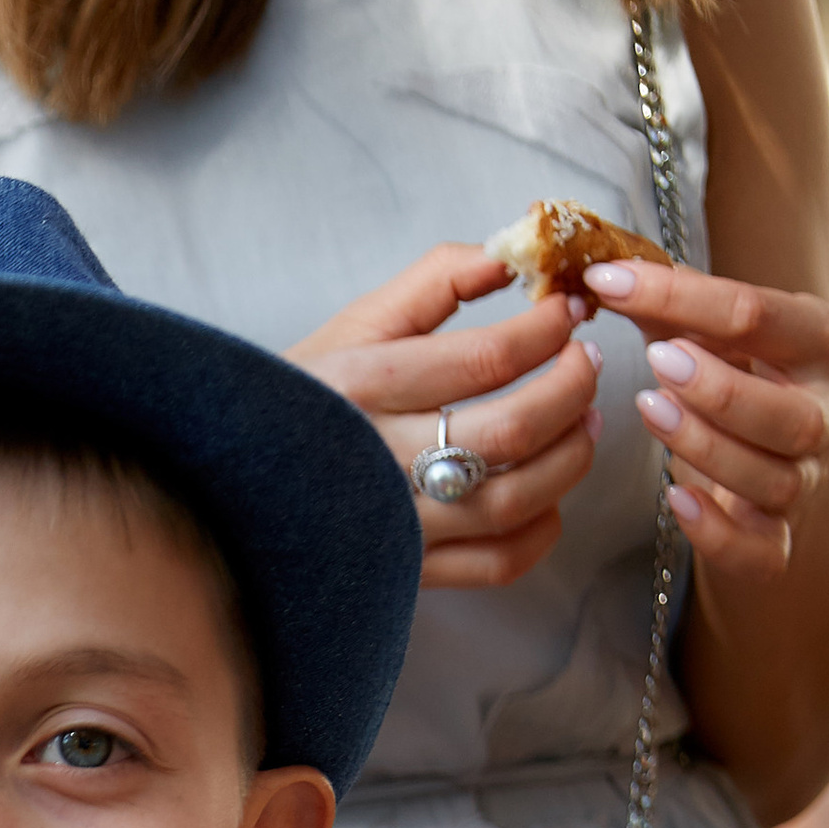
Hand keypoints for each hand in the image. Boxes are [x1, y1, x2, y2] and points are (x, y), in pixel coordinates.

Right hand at [285, 246, 601, 590]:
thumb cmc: (306, 396)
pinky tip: (548, 495)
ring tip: (585, 421)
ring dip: (571, 456)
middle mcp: (382, 460)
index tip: (569, 312)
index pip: (487, 357)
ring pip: (516, 499)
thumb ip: (435, 280)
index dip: (548, 329)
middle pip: (513, 429)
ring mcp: (398, 524)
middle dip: (572, 387)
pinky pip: (497, 563)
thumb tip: (510, 256)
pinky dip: (542, 530)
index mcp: (366, 385)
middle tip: (586, 362)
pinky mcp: (409, 571)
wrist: (241, 481)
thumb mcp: (355, 324)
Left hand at [582, 255, 828, 577]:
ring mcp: (806, 483)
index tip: (607, 280)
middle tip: (655, 362)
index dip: (678, 296)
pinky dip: (715, 528)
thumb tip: (598, 266)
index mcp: (816, 343)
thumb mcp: (709, 336)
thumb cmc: (735, 384)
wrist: (768, 477)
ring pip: (769, 475)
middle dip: (718, 387)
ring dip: (705, 444)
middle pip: (784, 411)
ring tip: (650, 411)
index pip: (756, 315)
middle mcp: (823, 413)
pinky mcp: (779, 543)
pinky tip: (675, 497)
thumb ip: (667, 304)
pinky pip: (757, 546)